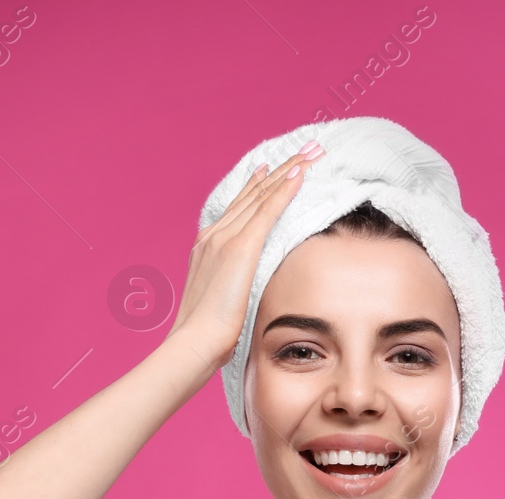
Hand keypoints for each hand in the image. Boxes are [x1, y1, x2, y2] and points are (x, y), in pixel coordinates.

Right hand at [165, 143, 326, 368]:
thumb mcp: (217, 304)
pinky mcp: (241, 248)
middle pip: (252, 194)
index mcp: (207, 247)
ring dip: (288, 170)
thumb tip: (241, 295)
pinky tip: (300, 173)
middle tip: (301, 149)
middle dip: (279, 169)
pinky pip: (267, 210)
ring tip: (310, 152)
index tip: (271, 168)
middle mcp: (214, 235)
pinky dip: (284, 189)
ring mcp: (226, 238)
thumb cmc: (205, 335)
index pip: (238, 208)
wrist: (194, 341)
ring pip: (262, 195)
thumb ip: (229, 290)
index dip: (257, 186)